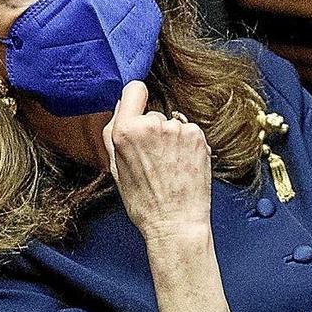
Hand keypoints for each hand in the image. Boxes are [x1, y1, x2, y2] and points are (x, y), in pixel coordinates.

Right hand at [102, 81, 212, 241]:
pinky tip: (183, 166)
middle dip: (153, 130)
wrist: (175, 222)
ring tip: (170, 166)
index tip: (139, 109)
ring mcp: (177, 129)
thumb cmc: (144, 201)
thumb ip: (115, 133)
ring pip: (172, 124)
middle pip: (153, 113)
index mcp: (125, 131)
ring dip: (172, 139)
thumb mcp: (115, 168)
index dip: (136, 99)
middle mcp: (151, 125)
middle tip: (153, 159)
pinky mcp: (197, 136)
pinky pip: (189, 132)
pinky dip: (188, 146)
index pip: (133, 89)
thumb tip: (120, 106)